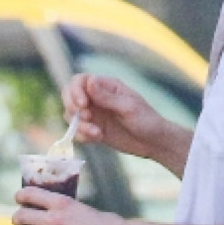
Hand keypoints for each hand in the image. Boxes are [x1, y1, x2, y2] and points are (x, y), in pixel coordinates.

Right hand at [63, 72, 177, 164]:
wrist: (154, 142)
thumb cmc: (147, 120)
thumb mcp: (128, 107)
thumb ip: (107, 97)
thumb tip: (89, 81)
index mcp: (106, 86)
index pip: (79, 81)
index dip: (75, 91)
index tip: (83, 105)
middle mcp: (96, 98)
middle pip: (69, 95)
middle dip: (71, 106)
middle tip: (86, 117)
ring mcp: (94, 114)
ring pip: (71, 115)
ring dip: (79, 125)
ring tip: (97, 134)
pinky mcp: (94, 130)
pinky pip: (78, 131)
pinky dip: (82, 135)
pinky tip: (98, 138)